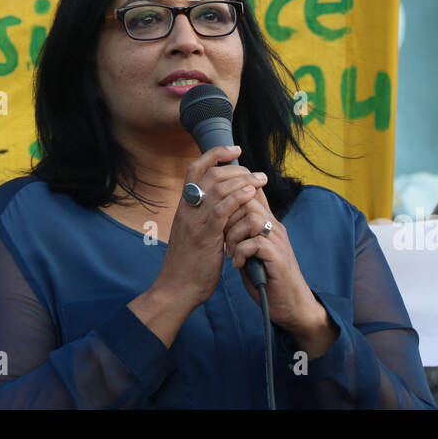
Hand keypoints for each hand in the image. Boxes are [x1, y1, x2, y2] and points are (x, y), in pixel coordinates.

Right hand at [157, 145, 266, 308]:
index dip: (214, 154)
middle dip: (236, 167)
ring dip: (243, 179)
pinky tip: (251, 193)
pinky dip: (238, 197)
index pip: (195, 169)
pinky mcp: (205, 236)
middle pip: (210, 173)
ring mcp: (195, 222)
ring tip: (261, 179)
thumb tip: (224, 203)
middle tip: (255, 172)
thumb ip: (204, 216)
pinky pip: (221, 210)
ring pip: (217, 188)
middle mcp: (187, 209)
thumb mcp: (193, 233)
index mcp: (184, 206)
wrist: (176, 288)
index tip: (234, 149)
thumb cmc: (188, 264)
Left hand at [226, 187, 330, 349]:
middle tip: (223, 239)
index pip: (253, 192)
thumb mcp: (251, 252)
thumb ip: (241, 235)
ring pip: (251, 218)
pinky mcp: (278, 257)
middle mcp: (274, 227)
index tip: (218, 213)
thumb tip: (221, 222)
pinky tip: (238, 265)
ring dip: (234, 235)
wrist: (290, 305)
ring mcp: (278, 241)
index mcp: (268, 223)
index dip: (233, 195)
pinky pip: (255, 243)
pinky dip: (241, 253)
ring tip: (231, 253)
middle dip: (228, 217)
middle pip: (248, 200)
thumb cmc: (267, 280)